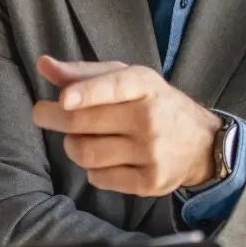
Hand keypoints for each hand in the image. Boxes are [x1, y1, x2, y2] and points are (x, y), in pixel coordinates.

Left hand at [31, 56, 222, 195]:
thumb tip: (44, 64)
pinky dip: (92, 170)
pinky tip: (103, 159)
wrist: (202, 143)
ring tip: (79, 138)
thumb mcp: (127, 78)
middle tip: (44, 114)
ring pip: (86, 153)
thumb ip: (84, 73)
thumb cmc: (153, 104)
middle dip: (53, 118)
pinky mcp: (151, 182)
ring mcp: (152, 153)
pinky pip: (100, 178)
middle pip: (84, 122)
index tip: (64, 99)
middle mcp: (150, 118)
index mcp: (144, 85)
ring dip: (72, 146)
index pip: (113, 87)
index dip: (86, 93)